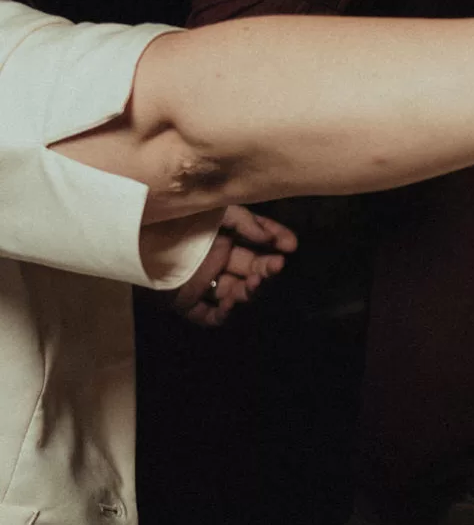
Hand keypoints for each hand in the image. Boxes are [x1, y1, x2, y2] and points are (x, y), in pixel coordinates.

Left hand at [167, 205, 298, 326]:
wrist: (130, 232)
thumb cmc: (172, 215)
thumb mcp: (214, 209)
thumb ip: (245, 222)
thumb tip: (272, 239)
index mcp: (224, 237)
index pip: (259, 243)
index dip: (277, 243)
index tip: (291, 245)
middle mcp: (216, 260)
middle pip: (252, 270)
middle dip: (268, 269)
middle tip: (276, 265)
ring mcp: (201, 282)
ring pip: (237, 293)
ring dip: (252, 290)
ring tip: (254, 283)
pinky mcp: (183, 302)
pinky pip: (208, 316)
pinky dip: (223, 314)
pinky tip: (231, 302)